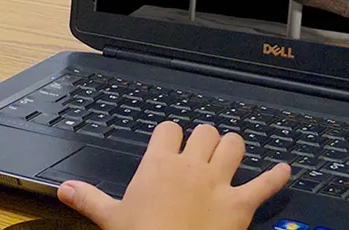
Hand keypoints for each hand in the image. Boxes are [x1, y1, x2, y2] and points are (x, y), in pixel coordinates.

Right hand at [58, 122, 290, 229]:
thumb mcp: (112, 219)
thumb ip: (89, 199)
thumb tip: (62, 188)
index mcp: (159, 164)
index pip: (168, 128)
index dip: (171, 135)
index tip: (170, 145)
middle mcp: (190, 166)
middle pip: (204, 131)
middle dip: (204, 139)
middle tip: (200, 153)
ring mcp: (218, 183)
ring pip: (233, 145)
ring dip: (233, 148)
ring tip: (230, 153)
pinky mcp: (240, 205)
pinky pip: (264, 184)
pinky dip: (276, 177)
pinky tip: (285, 170)